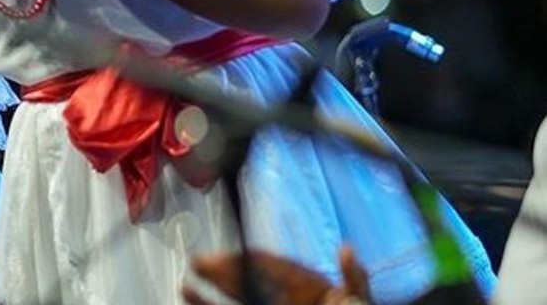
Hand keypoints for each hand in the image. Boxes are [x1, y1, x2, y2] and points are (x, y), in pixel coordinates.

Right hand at [183, 247, 371, 304]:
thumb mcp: (359, 301)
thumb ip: (354, 280)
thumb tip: (346, 249)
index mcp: (309, 289)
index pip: (275, 266)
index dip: (251, 258)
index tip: (231, 253)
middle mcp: (285, 298)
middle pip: (249, 280)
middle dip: (224, 269)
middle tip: (200, 260)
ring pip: (236, 298)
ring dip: (211, 289)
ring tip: (189, 279)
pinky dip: (208, 304)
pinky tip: (189, 296)